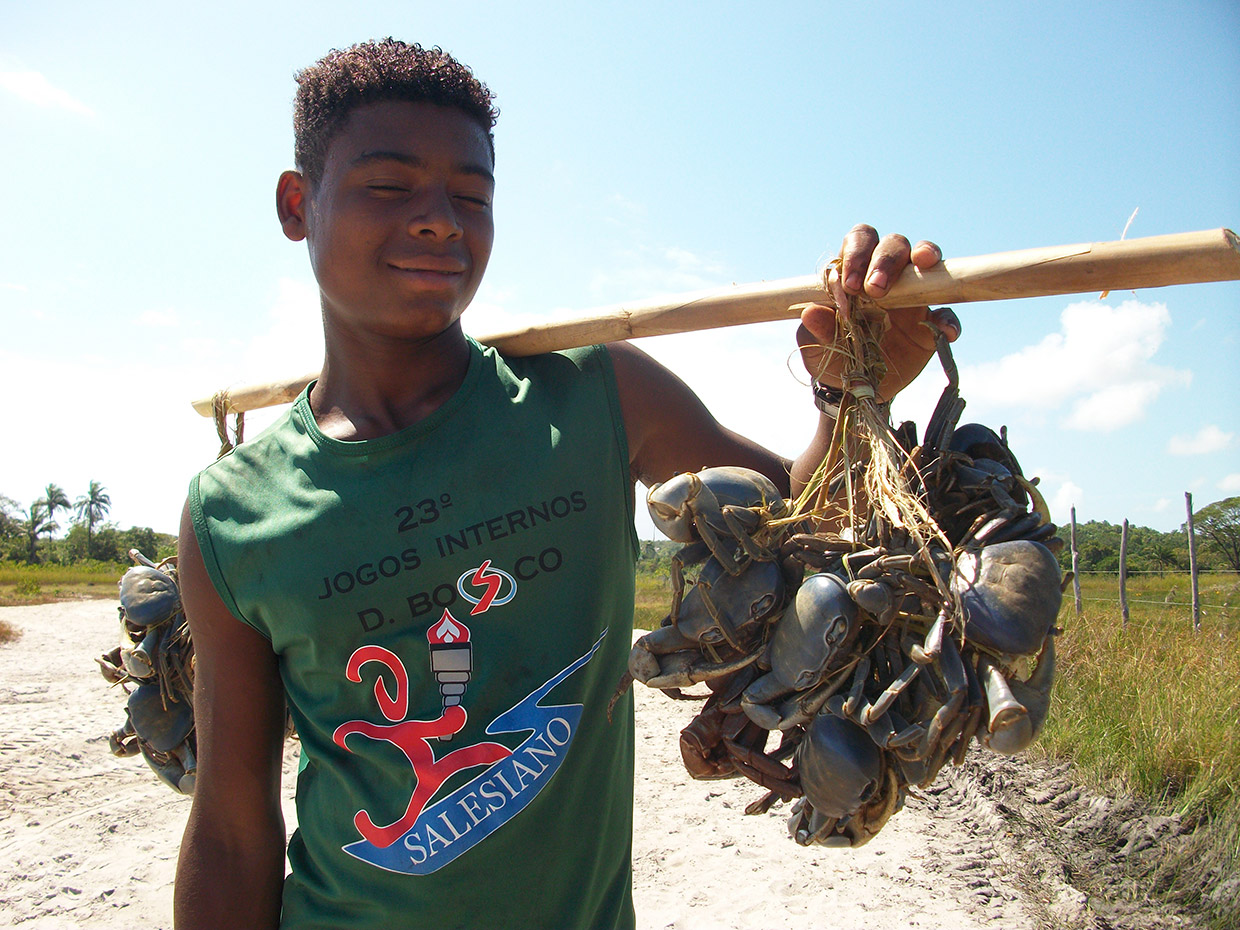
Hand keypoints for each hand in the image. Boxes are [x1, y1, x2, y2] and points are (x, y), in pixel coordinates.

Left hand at [798, 224, 959, 402]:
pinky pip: (947, 313)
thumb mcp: (818, 347)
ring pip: (925, 260)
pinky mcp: (931, 321)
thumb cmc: (834, 354)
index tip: (851, 283)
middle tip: (876, 288)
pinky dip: (948, 319)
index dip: (857, 253)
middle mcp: (888, 275)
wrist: (858, 384)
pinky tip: (944, 331)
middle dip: (886, 258)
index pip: (859, 242)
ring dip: (925, 257)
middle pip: (894, 244)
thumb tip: (810, 313)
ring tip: (923, 266)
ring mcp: (913, 295)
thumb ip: (816, 330)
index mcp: (856, 272)